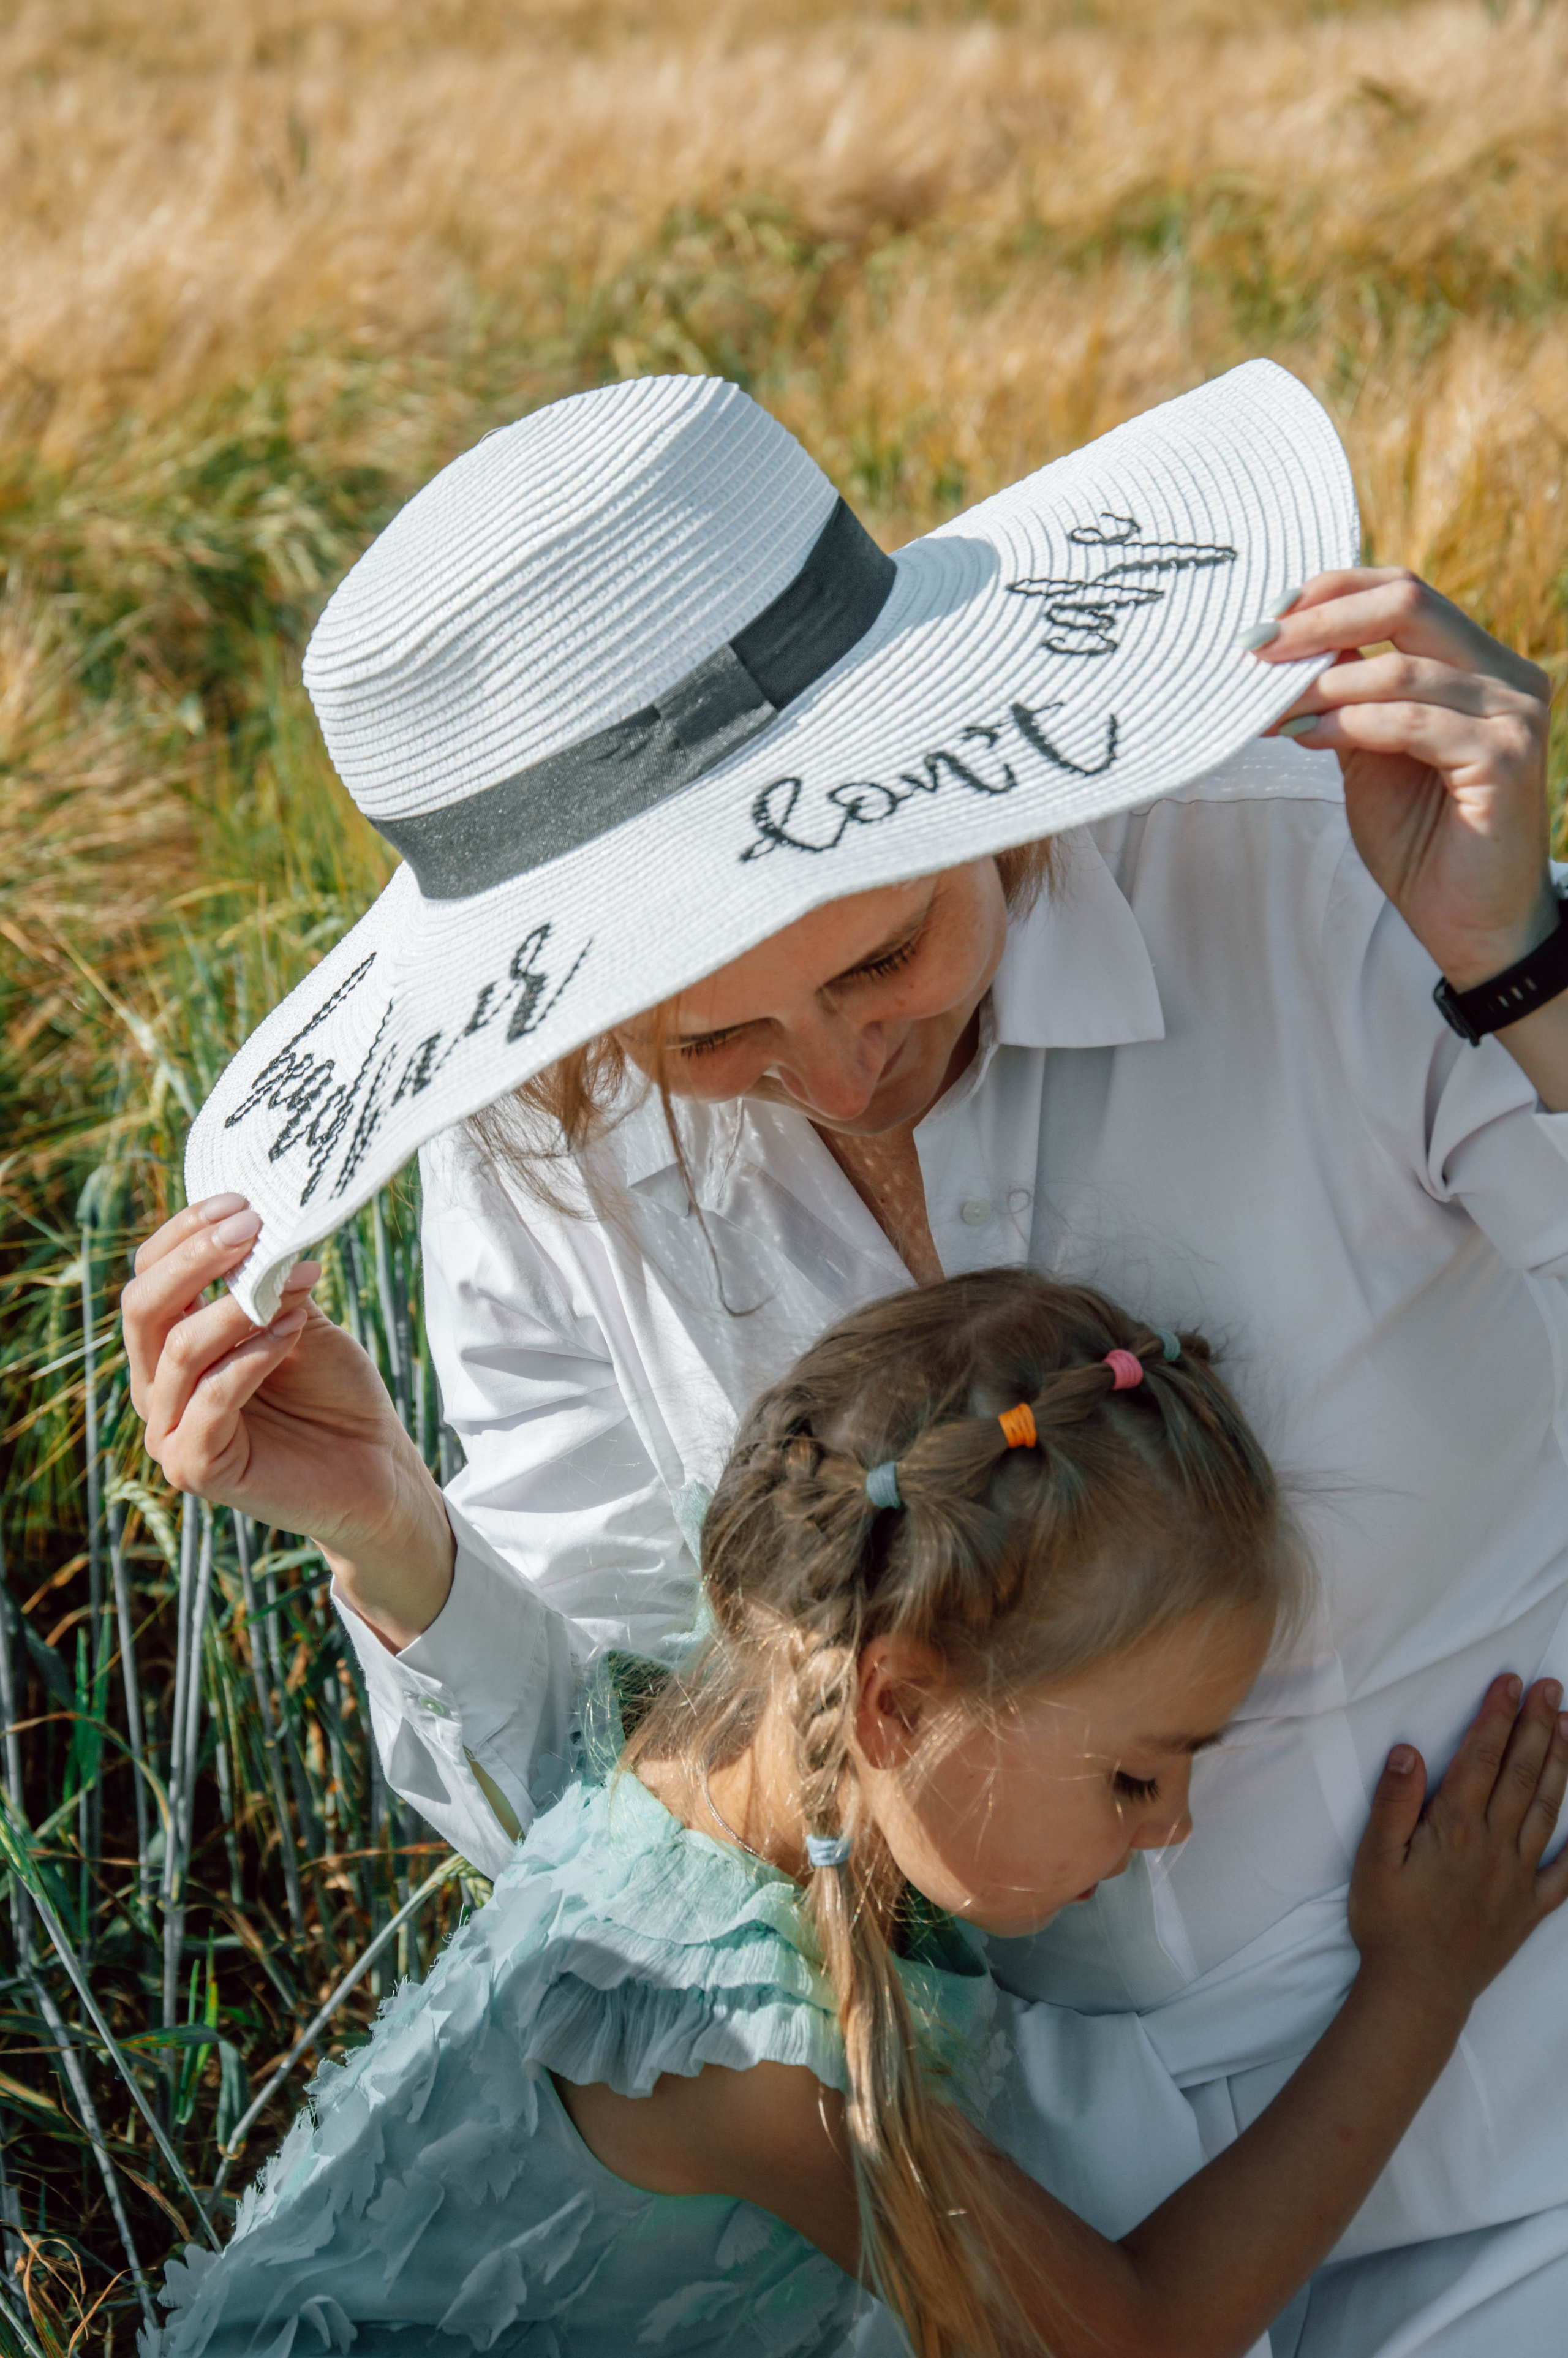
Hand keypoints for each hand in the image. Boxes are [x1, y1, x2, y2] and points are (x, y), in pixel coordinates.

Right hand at [123, 1196, 454, 1647]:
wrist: (376, 1471)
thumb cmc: (335, 1395)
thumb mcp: (300, 1321)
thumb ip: (270, 1283)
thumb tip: (263, 1228)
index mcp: (170, 1348)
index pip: (147, 1277)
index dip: (184, 1233)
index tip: (241, 1201)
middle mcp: (158, 1388)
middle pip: (142, 1309)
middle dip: (194, 1259)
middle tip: (252, 1226)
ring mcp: (170, 1432)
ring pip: (178, 1351)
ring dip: (237, 1306)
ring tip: (295, 1279)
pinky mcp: (197, 1469)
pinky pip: (210, 1401)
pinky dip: (253, 1357)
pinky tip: (293, 1330)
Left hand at [1256, 569, 1555, 989]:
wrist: (1469, 922)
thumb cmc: (1421, 840)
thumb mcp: (1368, 750)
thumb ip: (1346, 693)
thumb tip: (1290, 644)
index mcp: (1477, 662)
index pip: (1403, 591)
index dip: (1331, 592)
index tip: (1265, 616)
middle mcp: (1505, 675)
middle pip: (1407, 603)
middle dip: (1319, 619)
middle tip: (1255, 645)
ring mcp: (1512, 714)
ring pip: (1399, 671)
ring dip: (1319, 686)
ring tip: (1268, 709)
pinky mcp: (1505, 759)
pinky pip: (1412, 724)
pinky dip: (1350, 724)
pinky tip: (1307, 735)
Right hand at [1349, 1674, 1567, 2015]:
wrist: (1418, 1989)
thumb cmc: (1389, 1922)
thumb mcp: (1374, 1860)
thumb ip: (1393, 1804)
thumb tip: (1408, 1751)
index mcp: (1456, 1828)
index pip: (1481, 1758)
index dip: (1497, 1716)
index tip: (1511, 1682)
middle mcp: (1496, 1844)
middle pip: (1521, 1773)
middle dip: (1538, 1725)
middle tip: (1552, 1687)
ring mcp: (1519, 1876)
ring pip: (1546, 1807)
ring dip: (1561, 1762)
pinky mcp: (1530, 1907)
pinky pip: (1567, 1874)